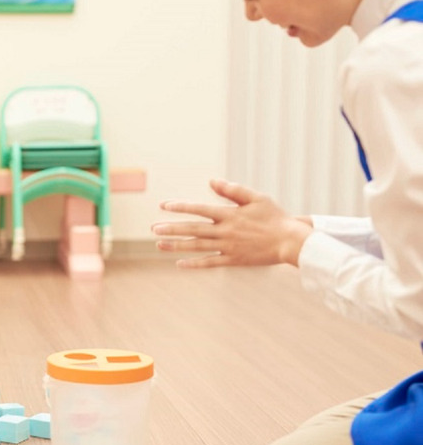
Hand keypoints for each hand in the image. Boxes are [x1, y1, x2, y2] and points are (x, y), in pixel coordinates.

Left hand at [151, 179, 312, 268]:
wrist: (290, 241)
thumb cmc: (274, 217)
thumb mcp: (256, 198)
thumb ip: (233, 190)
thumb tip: (212, 181)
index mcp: (230, 214)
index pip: (199, 209)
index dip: (180, 207)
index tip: (164, 206)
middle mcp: (225, 231)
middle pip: (193, 229)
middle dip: (172, 228)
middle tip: (154, 228)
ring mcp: (228, 246)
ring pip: (197, 246)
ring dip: (176, 245)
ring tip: (159, 244)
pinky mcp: (233, 260)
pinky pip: (210, 263)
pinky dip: (194, 264)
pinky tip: (179, 264)